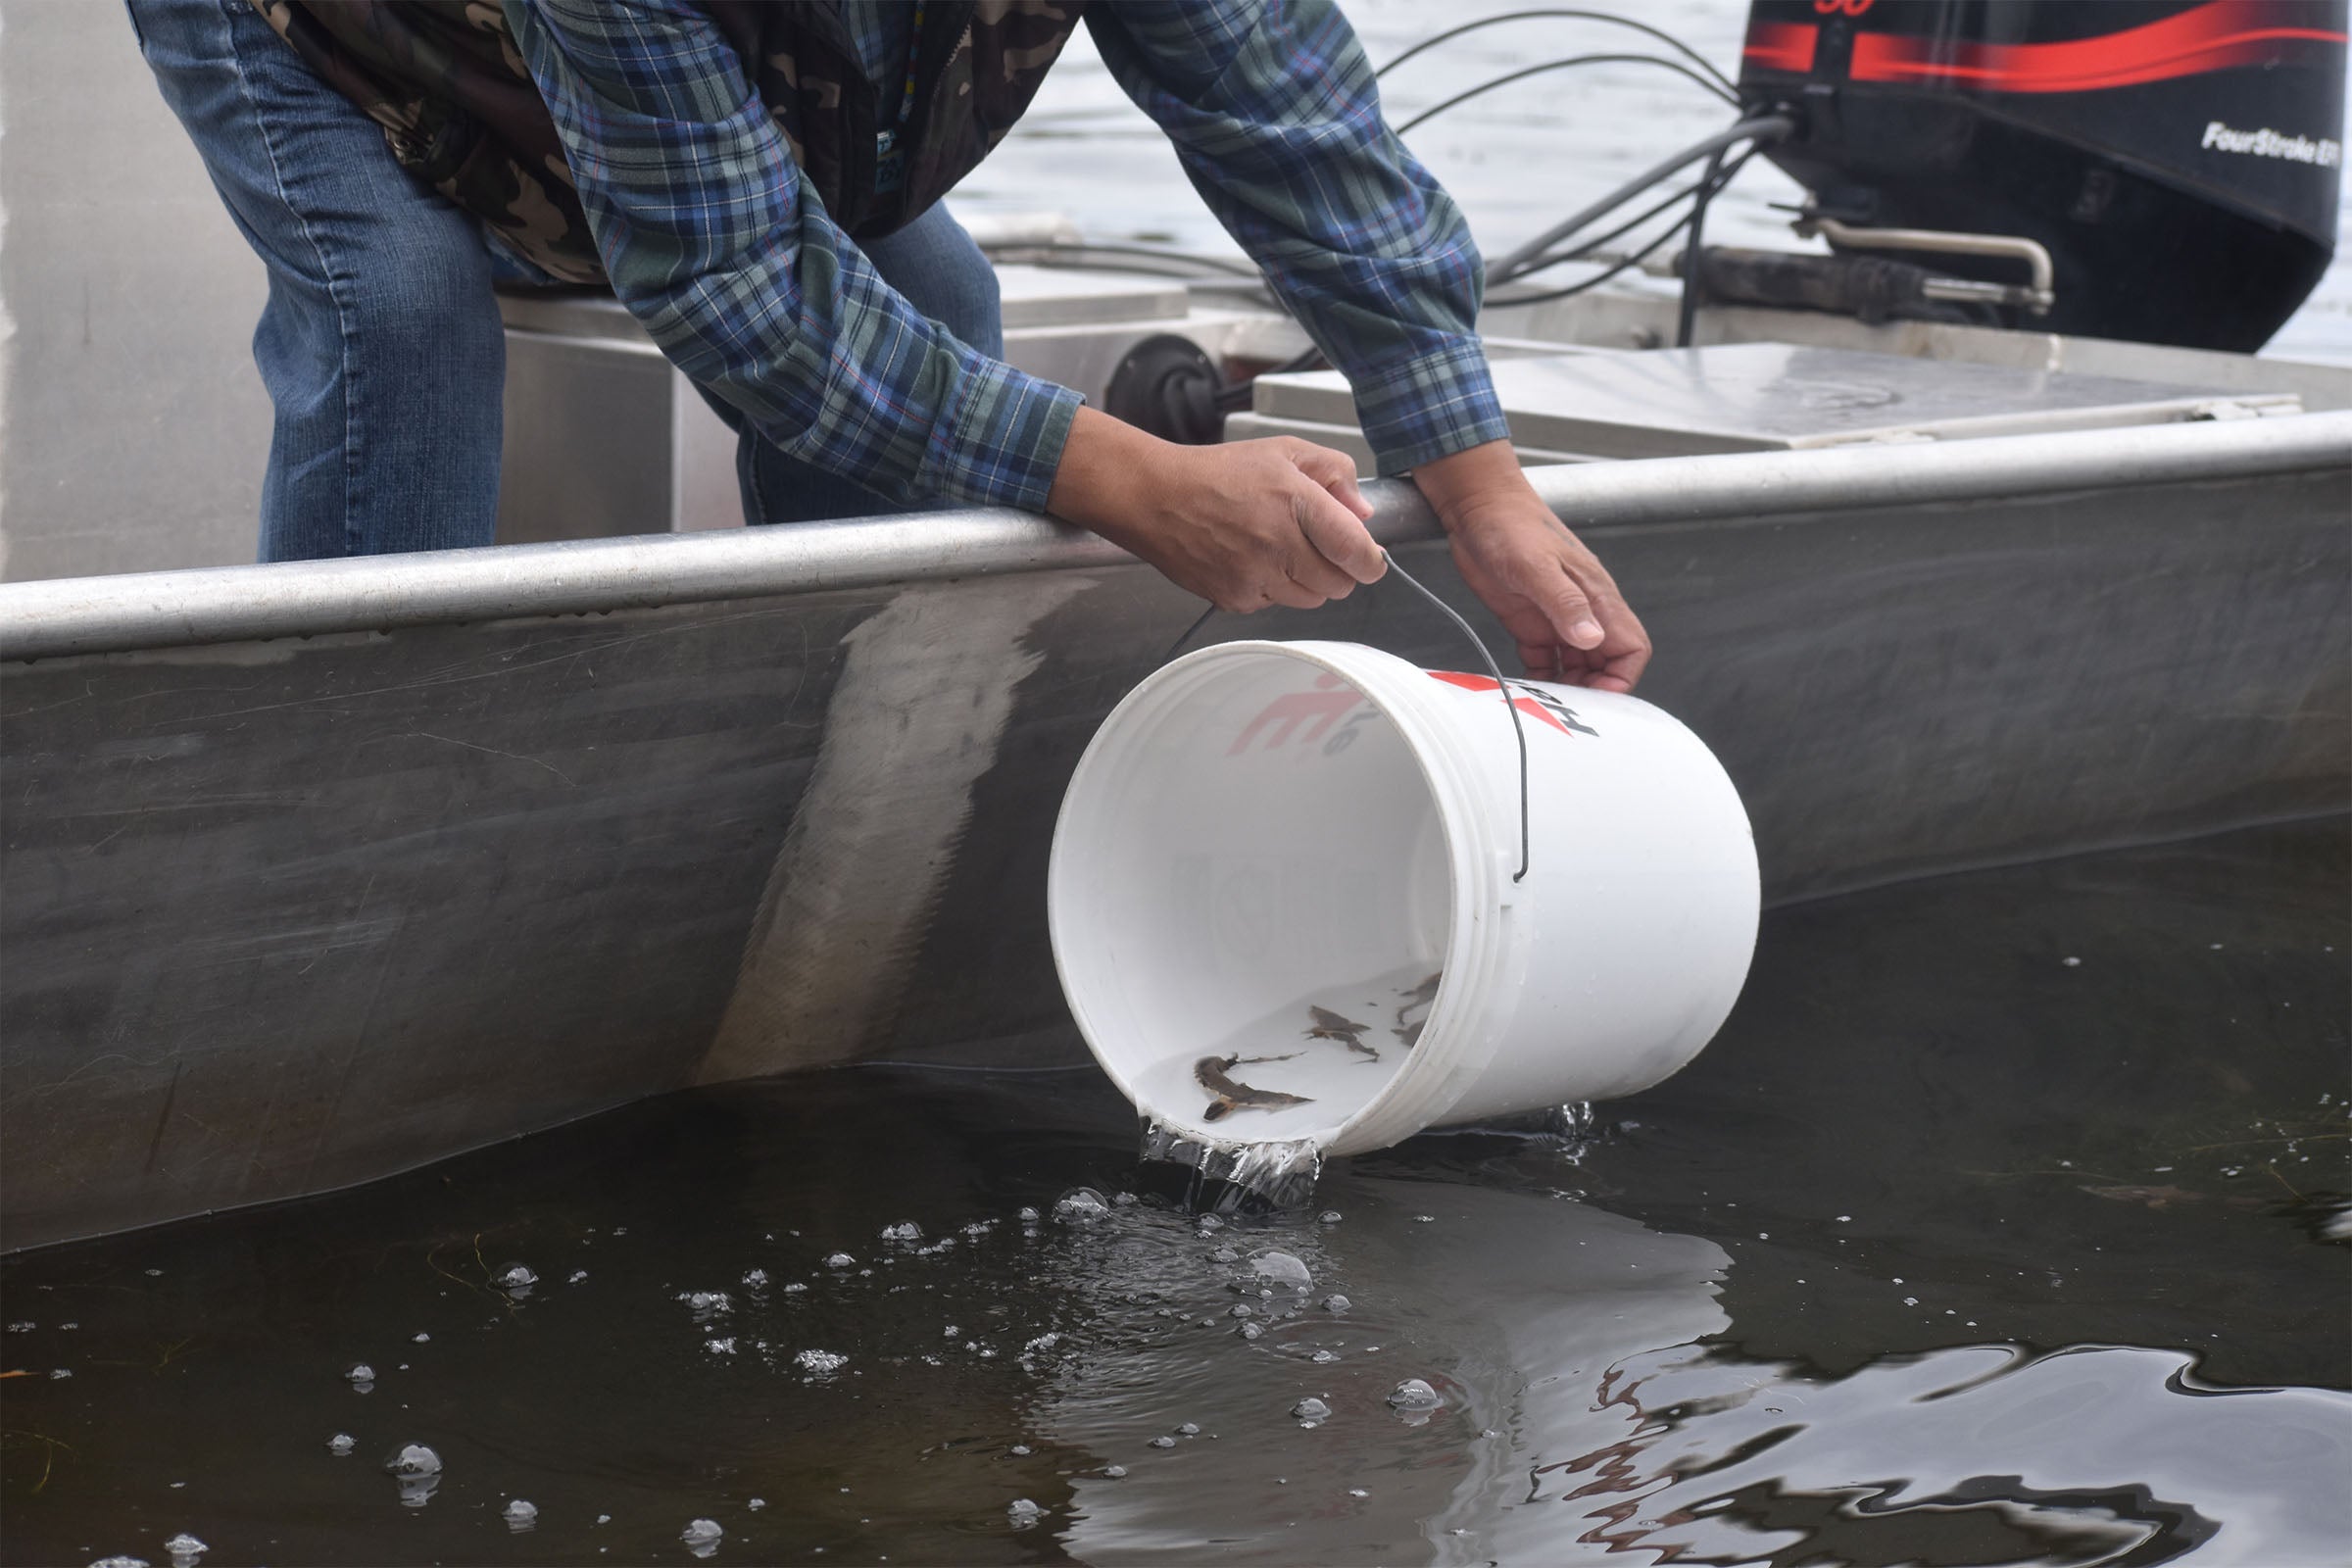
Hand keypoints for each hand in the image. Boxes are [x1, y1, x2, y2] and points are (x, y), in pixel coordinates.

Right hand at [1048, 408, 1385, 610]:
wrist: (1155, 498)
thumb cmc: (1218, 473)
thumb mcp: (1284, 451)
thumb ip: (1334, 472)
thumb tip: (1364, 512)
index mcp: (1297, 502)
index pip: (1356, 550)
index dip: (1371, 561)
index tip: (1370, 559)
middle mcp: (1278, 544)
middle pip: (1338, 585)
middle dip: (1339, 570)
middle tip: (1321, 549)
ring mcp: (1255, 576)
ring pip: (1309, 599)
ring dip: (1307, 581)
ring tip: (1280, 550)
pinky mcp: (1234, 598)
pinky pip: (1273, 604)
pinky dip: (1272, 588)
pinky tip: (1251, 559)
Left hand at [1412, 441, 1649, 691]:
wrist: (1478, 506)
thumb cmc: (1511, 524)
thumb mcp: (1536, 565)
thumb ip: (1565, 603)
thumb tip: (1592, 638)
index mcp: (1596, 596)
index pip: (1630, 647)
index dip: (1622, 678)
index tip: (1599, 700)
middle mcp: (1582, 610)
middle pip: (1606, 663)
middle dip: (1594, 690)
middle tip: (1567, 709)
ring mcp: (1556, 616)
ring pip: (1576, 664)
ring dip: (1567, 687)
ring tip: (1547, 705)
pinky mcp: (1530, 620)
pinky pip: (1545, 659)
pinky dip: (1542, 677)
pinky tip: (1528, 688)